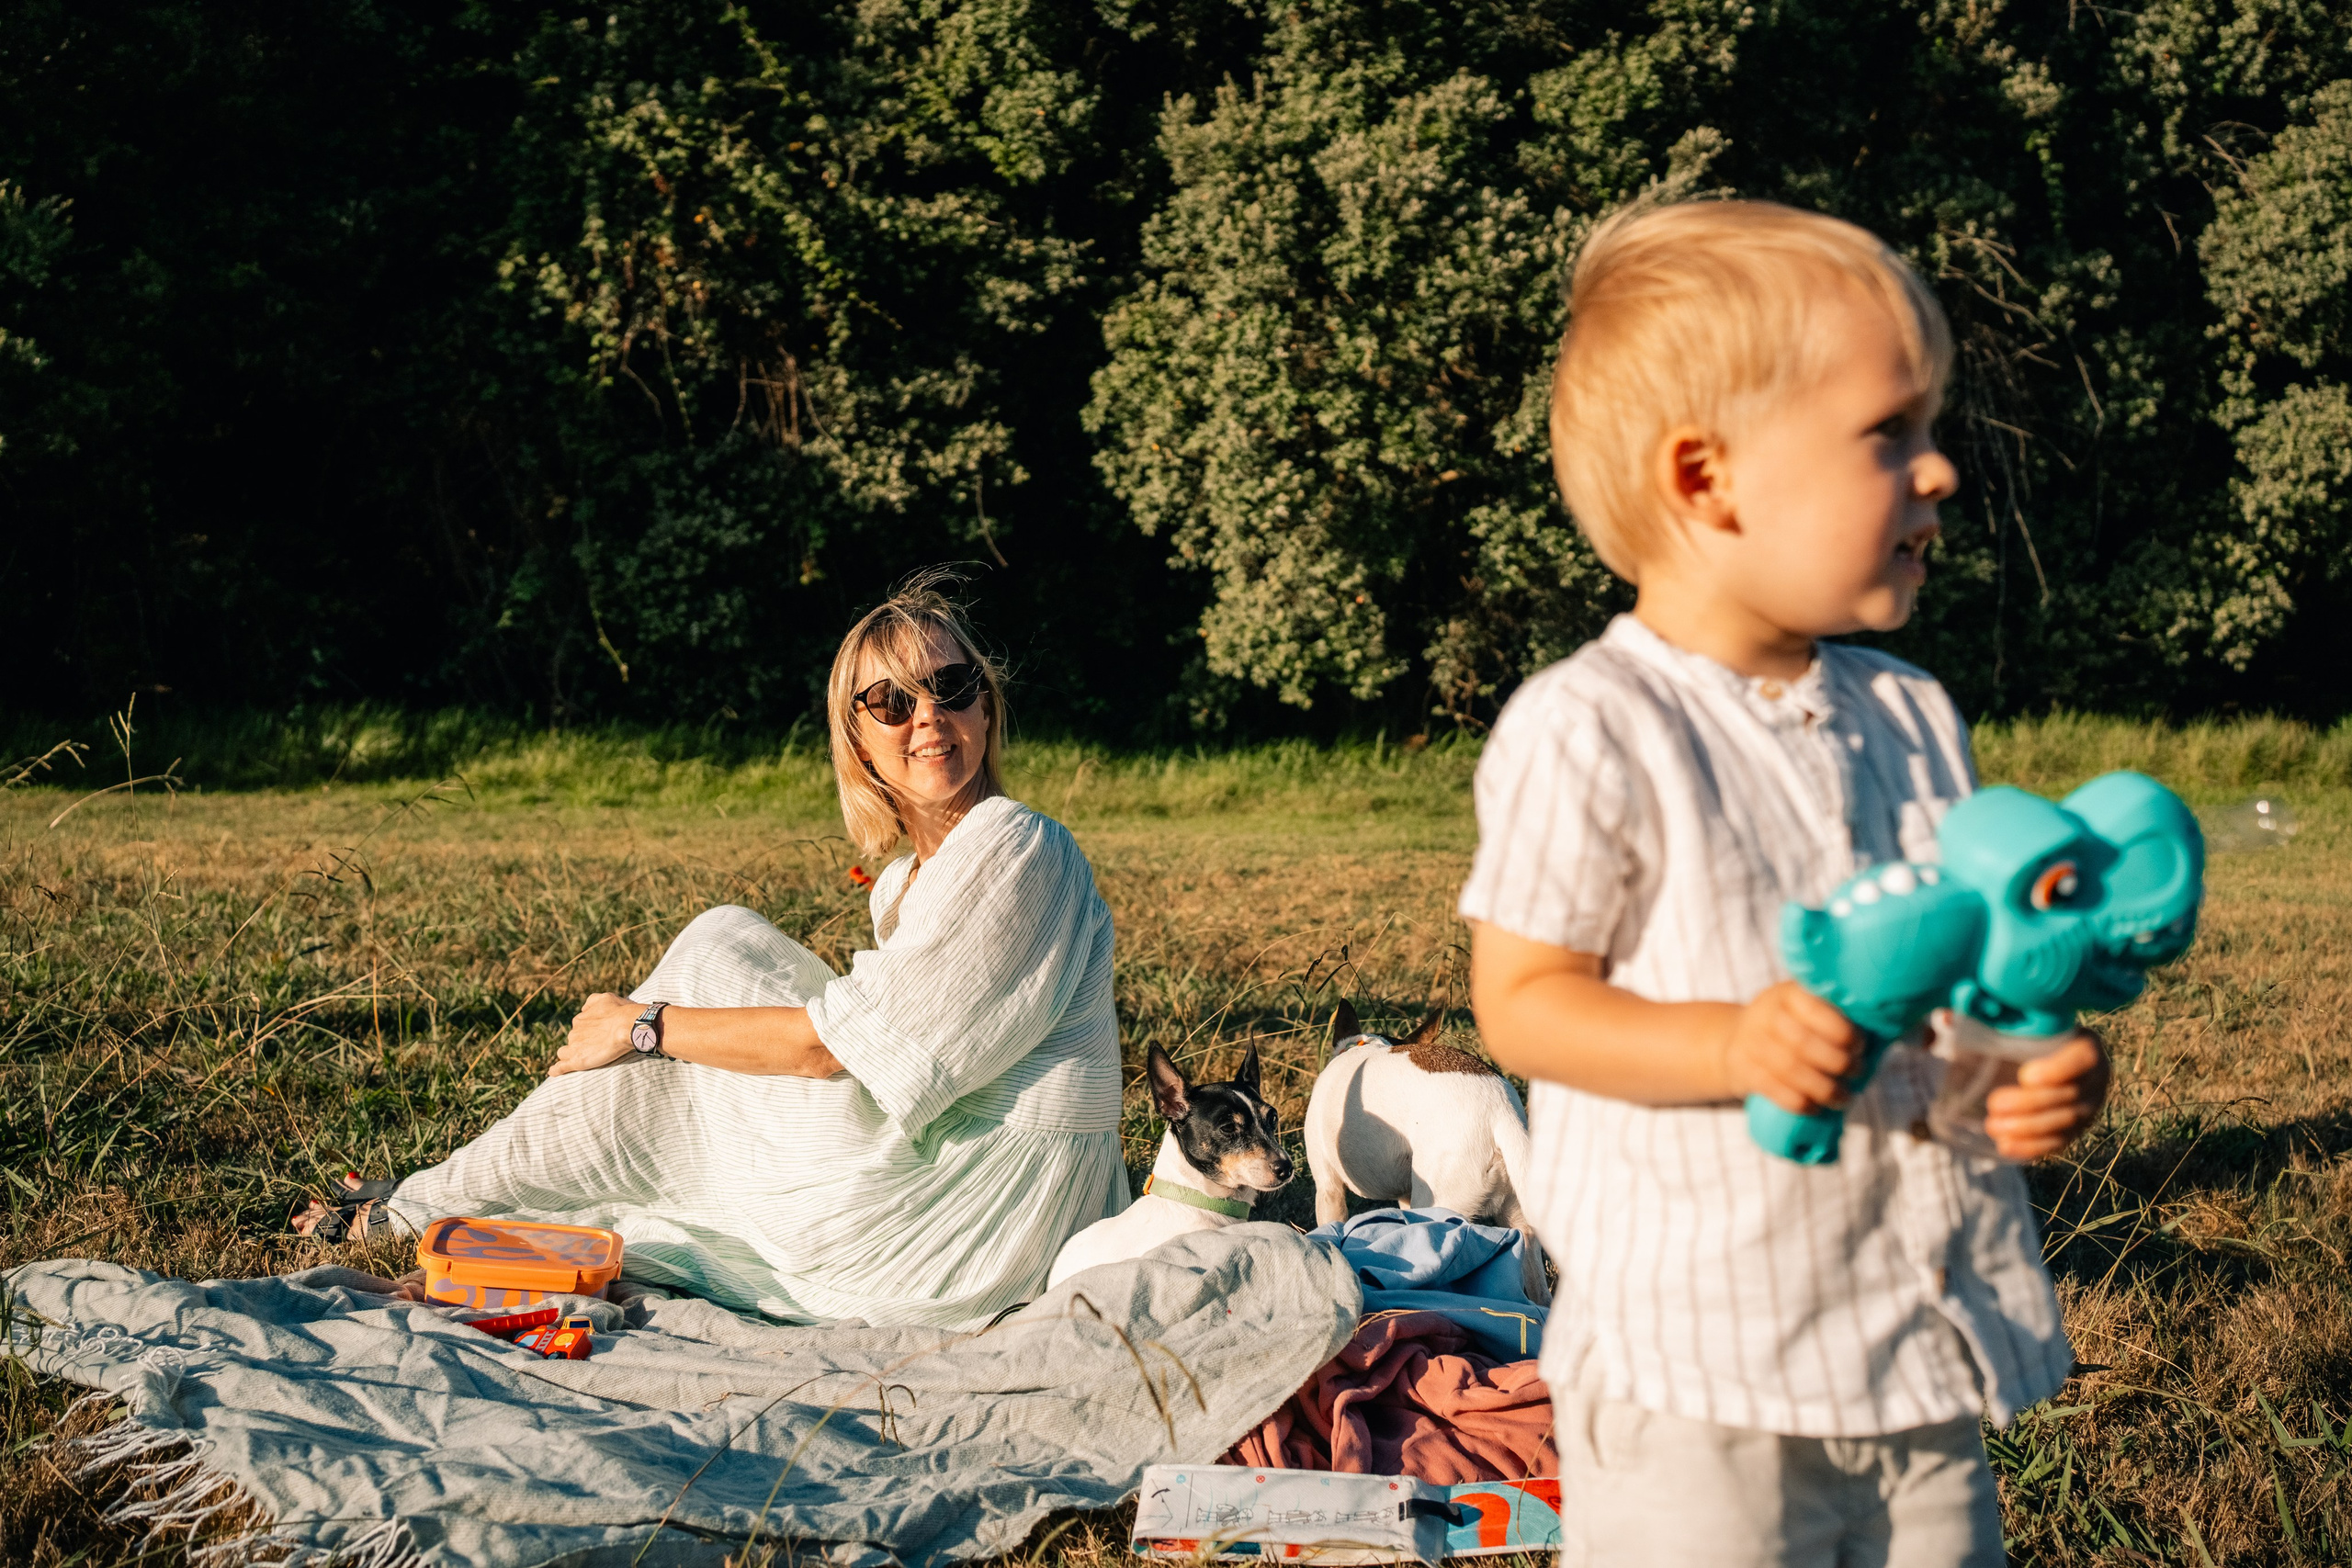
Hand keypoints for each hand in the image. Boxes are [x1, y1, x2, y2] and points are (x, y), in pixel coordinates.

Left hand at [552, 993, 640, 1076]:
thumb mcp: (606, 998)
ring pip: (565, 1053)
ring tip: (584, 1059)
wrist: (627, 1026)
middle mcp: (574, 1032)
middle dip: (581, 1044)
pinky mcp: (577, 1061)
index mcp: (580, 1020)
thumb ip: (592, 1001)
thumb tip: (583, 1008)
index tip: (598, 1036)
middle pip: (573, 1040)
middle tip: (597, 1048)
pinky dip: (557, 1070)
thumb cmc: (621, 1012)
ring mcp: (574, 1047)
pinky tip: (554, 1072)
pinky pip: (561, 1067)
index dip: (587, 1033)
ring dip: (571, 1055)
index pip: (578, 1029)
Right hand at [1719, 981, 1863, 1113]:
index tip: (1860, 1045)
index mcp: (1786, 994)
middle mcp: (1764, 1014)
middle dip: (1837, 1062)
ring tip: (1844, 1098)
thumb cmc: (1789, 1026)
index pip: (1813, 1008)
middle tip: (1858, 1072)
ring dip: (1823, 1088)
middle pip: (1802, 1042)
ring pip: (1789, 1068)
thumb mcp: (1803, 1008)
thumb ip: (1833, 1015)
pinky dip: (1799, 1102)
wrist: (1737, 1040)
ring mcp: (1750, 1042)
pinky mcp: (1742, 1068)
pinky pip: (1773, 1089)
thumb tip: (1882, 1035)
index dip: (1841, 1030)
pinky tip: (1817, 1108)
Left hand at [1984, 1029, 2108, 1160]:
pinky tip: (2004, 1146)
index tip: (2025, 1075)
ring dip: (2026, 1129)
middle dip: (2029, 1105)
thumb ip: (1983, 1021)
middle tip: (1993, 1104)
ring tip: (1992, 1125)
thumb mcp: (2010, 1025)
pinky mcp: (2076, 1129)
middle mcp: (2095, 1078)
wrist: (2038, 1060)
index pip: (2085, 1058)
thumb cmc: (2022, 1037)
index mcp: (2085, 1045)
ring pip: (2064, 1123)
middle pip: (2069, 1097)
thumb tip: (1946, 1019)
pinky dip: (2031, 1147)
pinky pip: (2059, 1143)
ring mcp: (2089, 1107)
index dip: (2059, 1069)